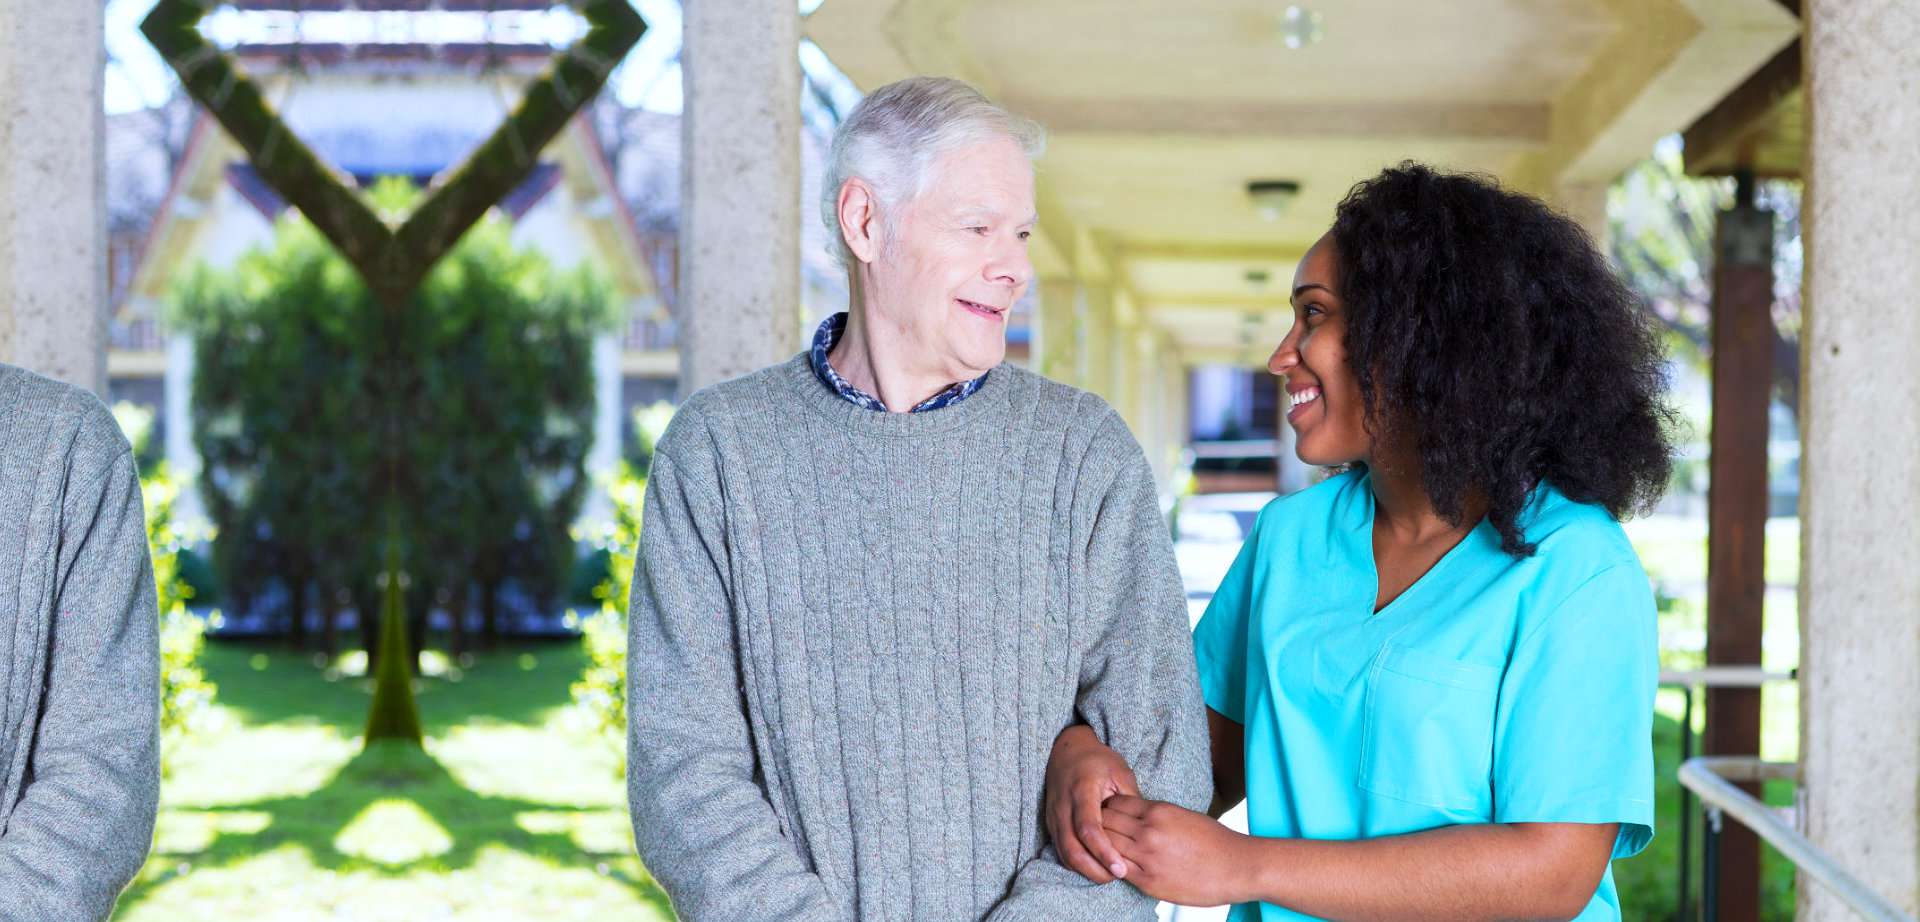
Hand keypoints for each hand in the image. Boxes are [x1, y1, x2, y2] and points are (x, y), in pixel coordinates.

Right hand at [1044, 724, 1138, 883]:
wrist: (1066, 751)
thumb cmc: (1097, 761)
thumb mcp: (1120, 772)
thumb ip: (1130, 801)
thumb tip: (1144, 831)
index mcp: (1081, 790)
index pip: (1088, 828)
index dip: (1104, 852)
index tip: (1121, 869)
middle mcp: (1063, 806)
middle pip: (1073, 849)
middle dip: (1096, 869)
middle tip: (1119, 875)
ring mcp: (1054, 817)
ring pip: (1066, 854)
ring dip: (1087, 870)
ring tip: (1111, 874)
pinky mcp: (1052, 825)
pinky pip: (1062, 852)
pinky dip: (1079, 864)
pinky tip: (1097, 865)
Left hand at [1102, 795, 1253, 906]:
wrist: (1237, 867)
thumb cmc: (1214, 840)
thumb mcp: (1182, 815)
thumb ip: (1156, 814)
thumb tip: (1135, 815)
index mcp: (1158, 811)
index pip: (1115, 803)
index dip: (1106, 808)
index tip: (1105, 813)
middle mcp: (1148, 831)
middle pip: (1105, 822)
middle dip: (1098, 825)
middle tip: (1096, 830)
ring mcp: (1146, 857)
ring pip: (1107, 846)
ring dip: (1101, 847)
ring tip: (1100, 848)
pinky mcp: (1148, 881)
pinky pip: (1118, 870)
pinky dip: (1112, 866)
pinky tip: (1113, 865)